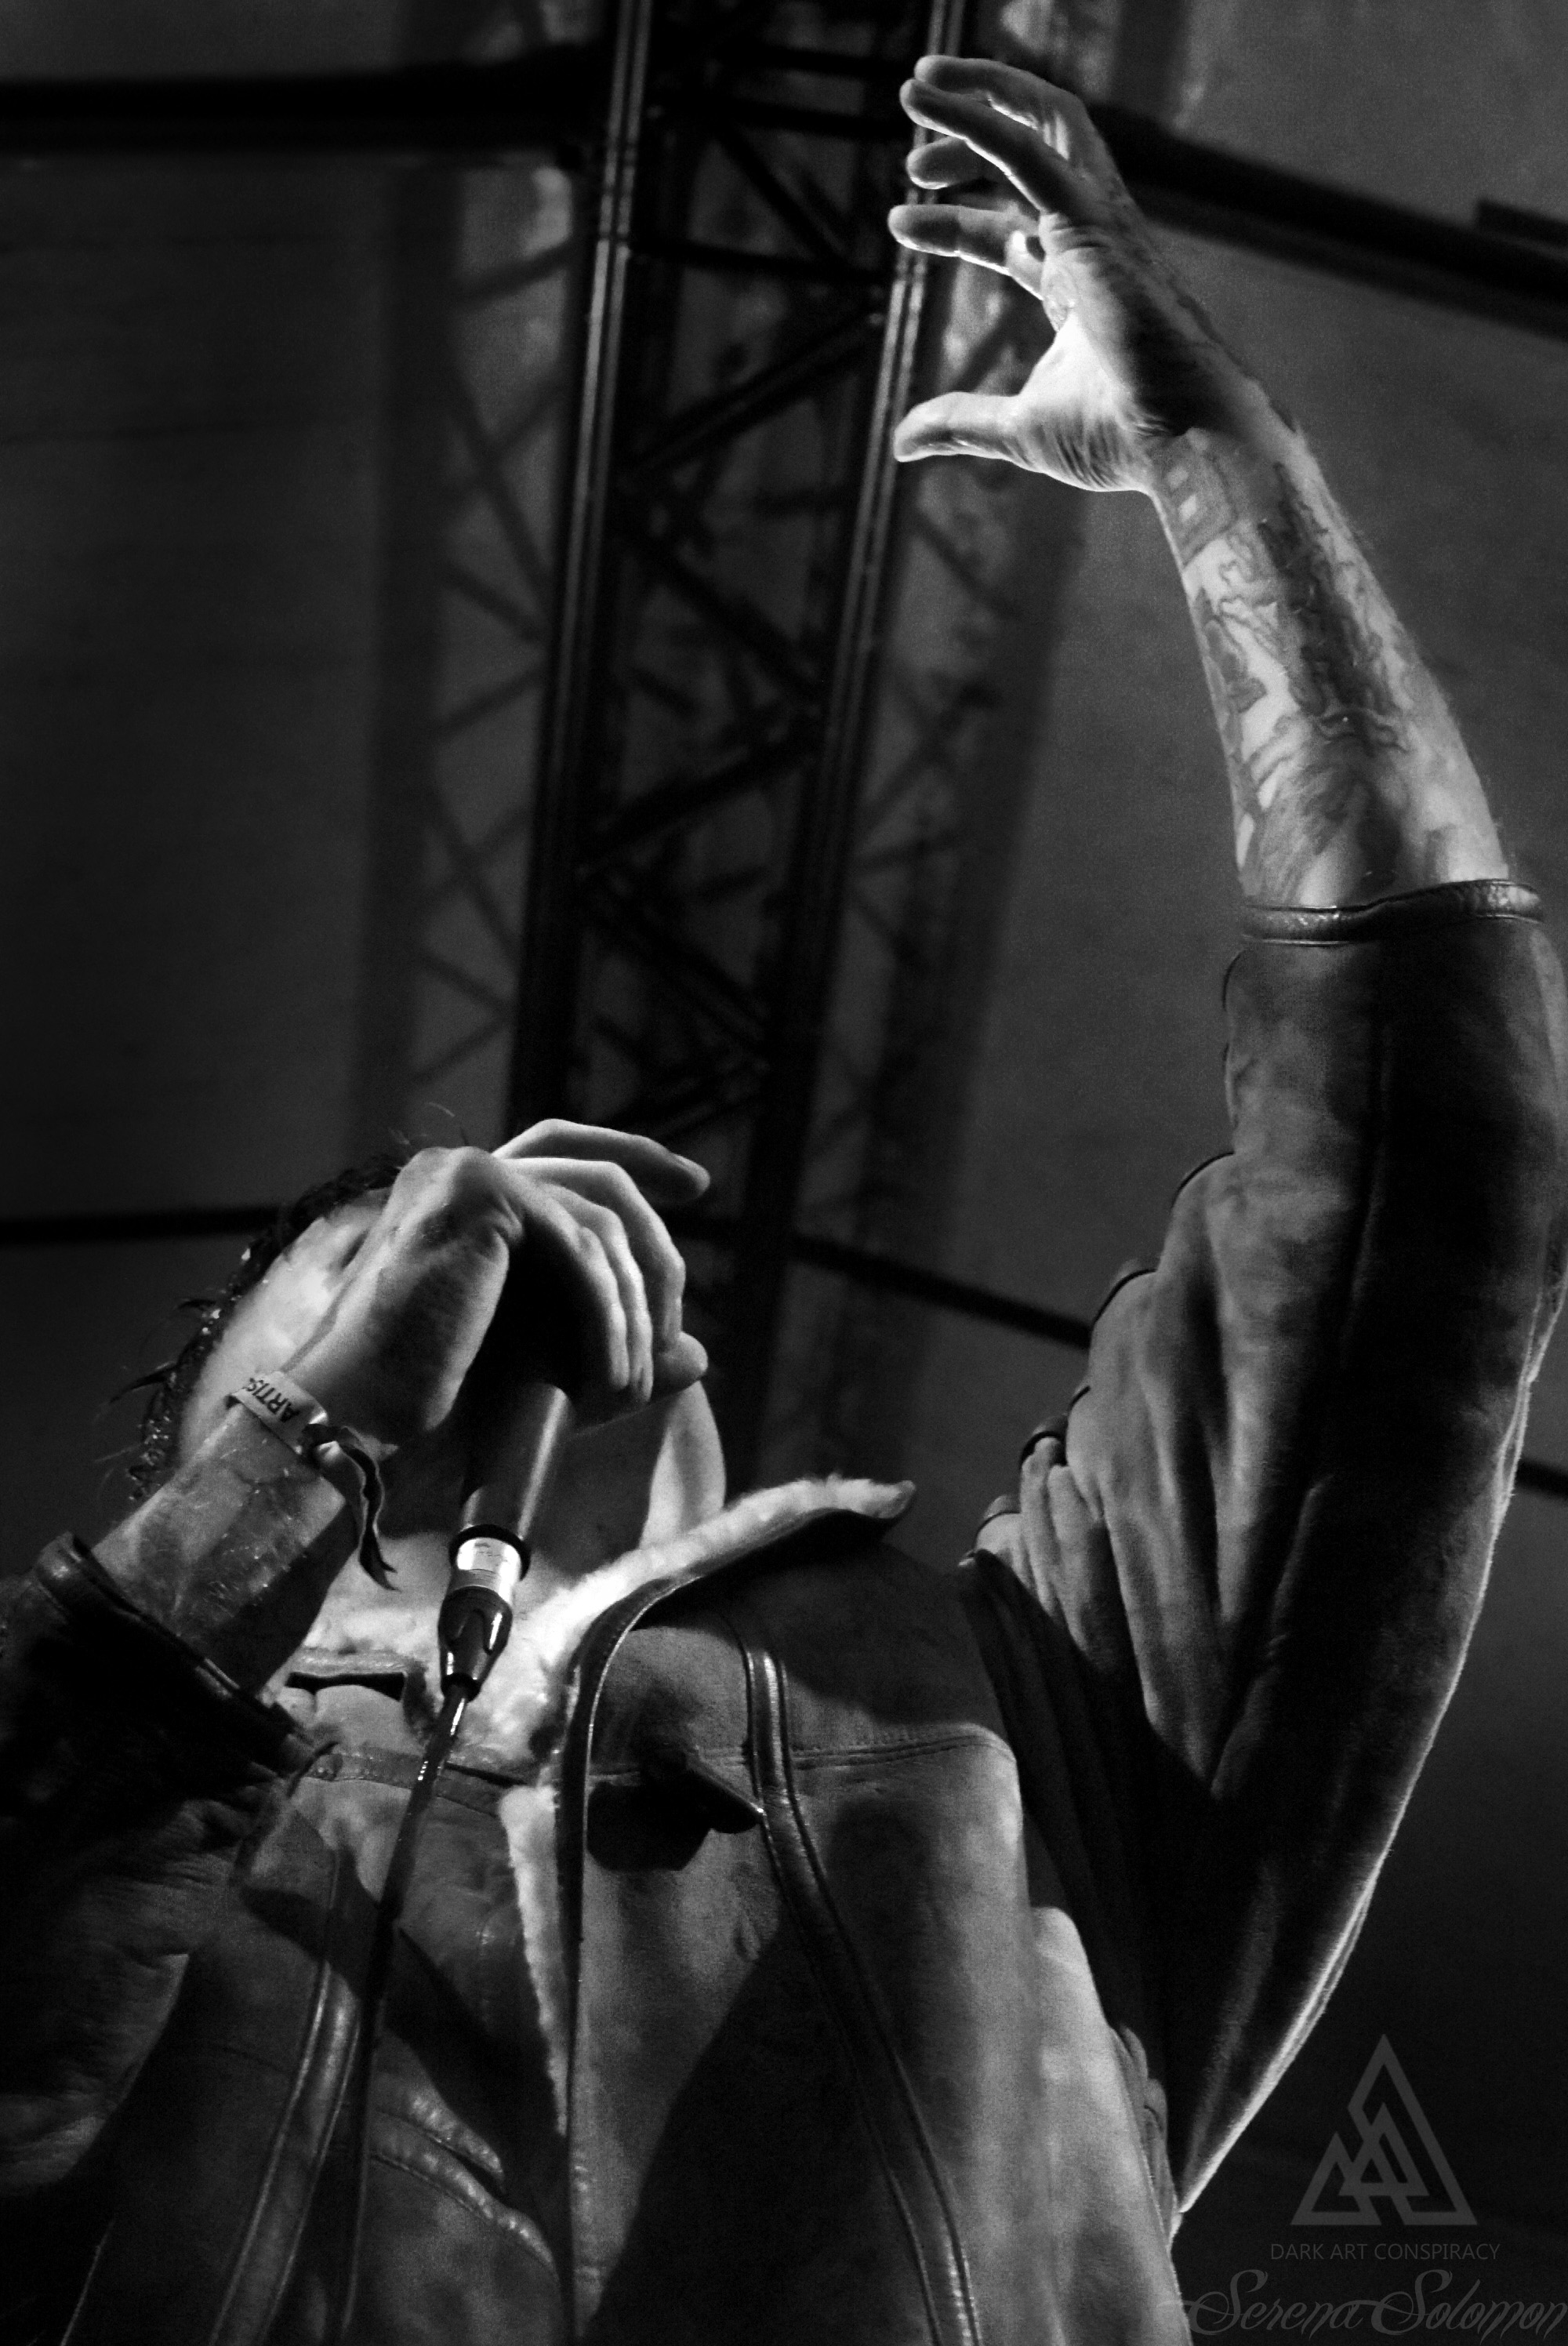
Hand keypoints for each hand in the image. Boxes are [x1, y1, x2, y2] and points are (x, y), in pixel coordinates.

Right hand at [285, 1123, 709, 1450]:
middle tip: (682, 1304)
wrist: (355, 1418)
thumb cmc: (428, 1405)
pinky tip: (609, 1376)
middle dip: (656, 1238)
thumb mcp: (543, 1366)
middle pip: (597, 1178)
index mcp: (461, 1194)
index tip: (694, 1186)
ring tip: (629, 1387)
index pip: (561, 1149)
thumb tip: (700, 1356)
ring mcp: (466, 1173)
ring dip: (631, 1311)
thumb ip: (614, 1347)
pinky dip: (606, 1318)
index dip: (634, 1158)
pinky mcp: (479, 1197)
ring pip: (599, 1224)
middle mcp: (459, 1168)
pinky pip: (579, 1251)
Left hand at [889, 56, 1252, 488]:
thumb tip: (900, 443)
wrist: (1182, 443)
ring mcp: (1099, 222)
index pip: (1009, 232)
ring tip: (917, 85)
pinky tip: (932, 98)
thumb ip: (959, 423)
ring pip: (1045, 123)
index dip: (954, 222)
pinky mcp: (1095, 217)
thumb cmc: (1120, 437)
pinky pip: (1031, 147)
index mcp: (1079, 286)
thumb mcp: (1018, 429)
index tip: (899, 222)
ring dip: (980, 94)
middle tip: (911, 163)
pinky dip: (980, 114)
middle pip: (1030, 161)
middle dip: (969, 144)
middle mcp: (1091, 241)